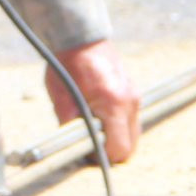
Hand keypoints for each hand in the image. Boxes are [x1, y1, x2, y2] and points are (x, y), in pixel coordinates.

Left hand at [46, 40, 141, 164]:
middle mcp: (130, 102)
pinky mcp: (133, 93)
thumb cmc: (67, 66)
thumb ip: (70, 125)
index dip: (102, 157)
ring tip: (93, 127)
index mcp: (113, 105)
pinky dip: (117, 125)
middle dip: (110, 150)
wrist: (80, 38)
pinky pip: (130, 120)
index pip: (119, 149)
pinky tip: (99, 116)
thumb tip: (74, 149)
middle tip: (88, 142)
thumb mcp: (61, 98)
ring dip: (115, 137)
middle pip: (130, 146)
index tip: (86, 152)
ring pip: (132, 134)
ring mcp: (134, 97)